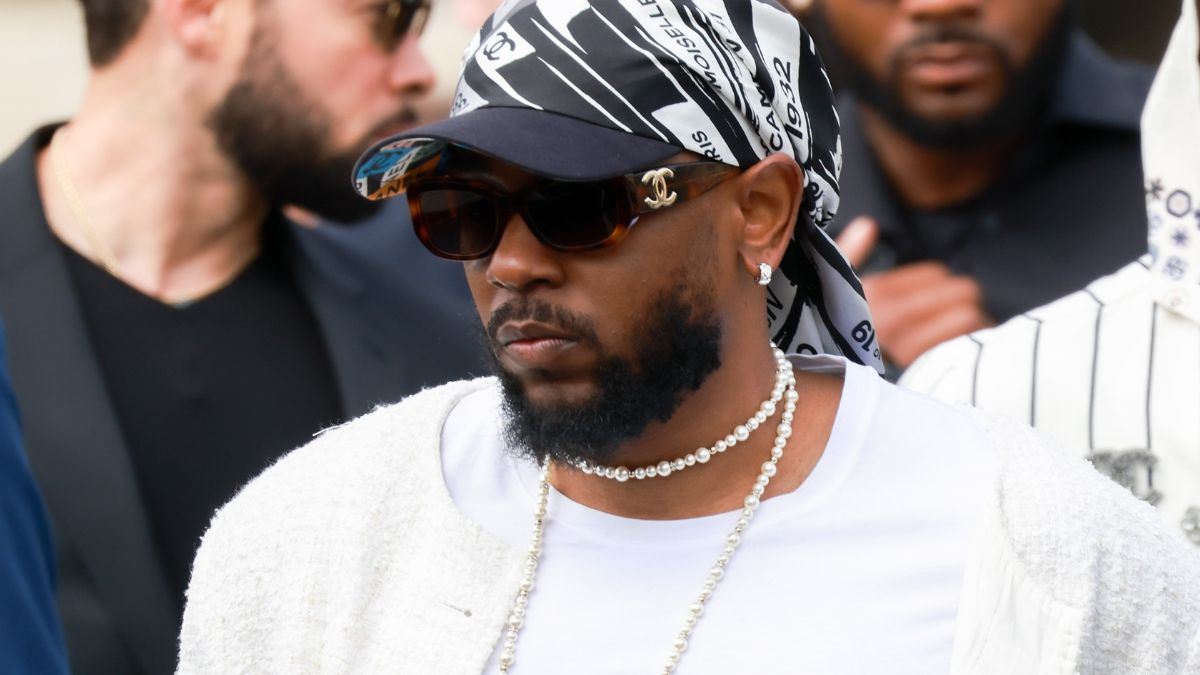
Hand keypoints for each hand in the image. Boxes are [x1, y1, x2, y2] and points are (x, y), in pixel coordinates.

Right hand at [836, 217, 992, 367]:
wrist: (829, 392)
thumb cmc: (834, 338)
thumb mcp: (832, 292)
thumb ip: (848, 254)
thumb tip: (867, 224)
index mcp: (875, 292)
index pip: (937, 274)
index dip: (941, 285)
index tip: (934, 300)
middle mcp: (891, 315)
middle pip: (962, 291)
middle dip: (963, 301)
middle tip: (956, 316)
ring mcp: (908, 344)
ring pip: (968, 317)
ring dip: (972, 325)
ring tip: (960, 335)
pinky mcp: (922, 370)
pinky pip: (966, 346)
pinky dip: (970, 347)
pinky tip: (961, 353)